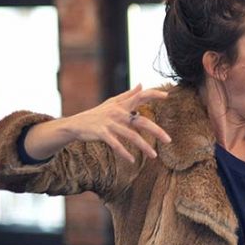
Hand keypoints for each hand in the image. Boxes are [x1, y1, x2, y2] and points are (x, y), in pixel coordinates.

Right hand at [26, 84, 171, 162]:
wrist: (75, 124)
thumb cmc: (97, 114)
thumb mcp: (112, 103)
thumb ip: (128, 94)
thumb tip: (142, 84)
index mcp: (122, 105)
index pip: (140, 96)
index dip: (153, 94)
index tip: (167, 95)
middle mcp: (118, 113)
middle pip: (141, 121)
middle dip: (157, 131)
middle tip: (169, 140)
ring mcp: (110, 123)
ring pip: (131, 135)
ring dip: (144, 146)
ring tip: (154, 156)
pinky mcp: (102, 133)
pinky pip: (116, 144)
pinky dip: (124, 152)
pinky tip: (132, 160)